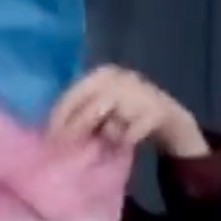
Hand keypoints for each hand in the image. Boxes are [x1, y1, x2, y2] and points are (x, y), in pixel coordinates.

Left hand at [47, 64, 209, 156]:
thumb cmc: (124, 111)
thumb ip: (81, 109)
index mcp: (102, 73)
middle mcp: (122, 78)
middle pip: (90, 109)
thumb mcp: (101, 103)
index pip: (73, 94)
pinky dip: (124, 140)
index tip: (48, 136)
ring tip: (107, 138)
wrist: (171, 118)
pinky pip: (130, 134)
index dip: (58, 117)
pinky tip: (125, 140)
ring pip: (111, 123)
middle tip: (65, 147)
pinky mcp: (156, 112)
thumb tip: (51, 129)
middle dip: (76, 130)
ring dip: (106, 135)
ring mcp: (141, 94)